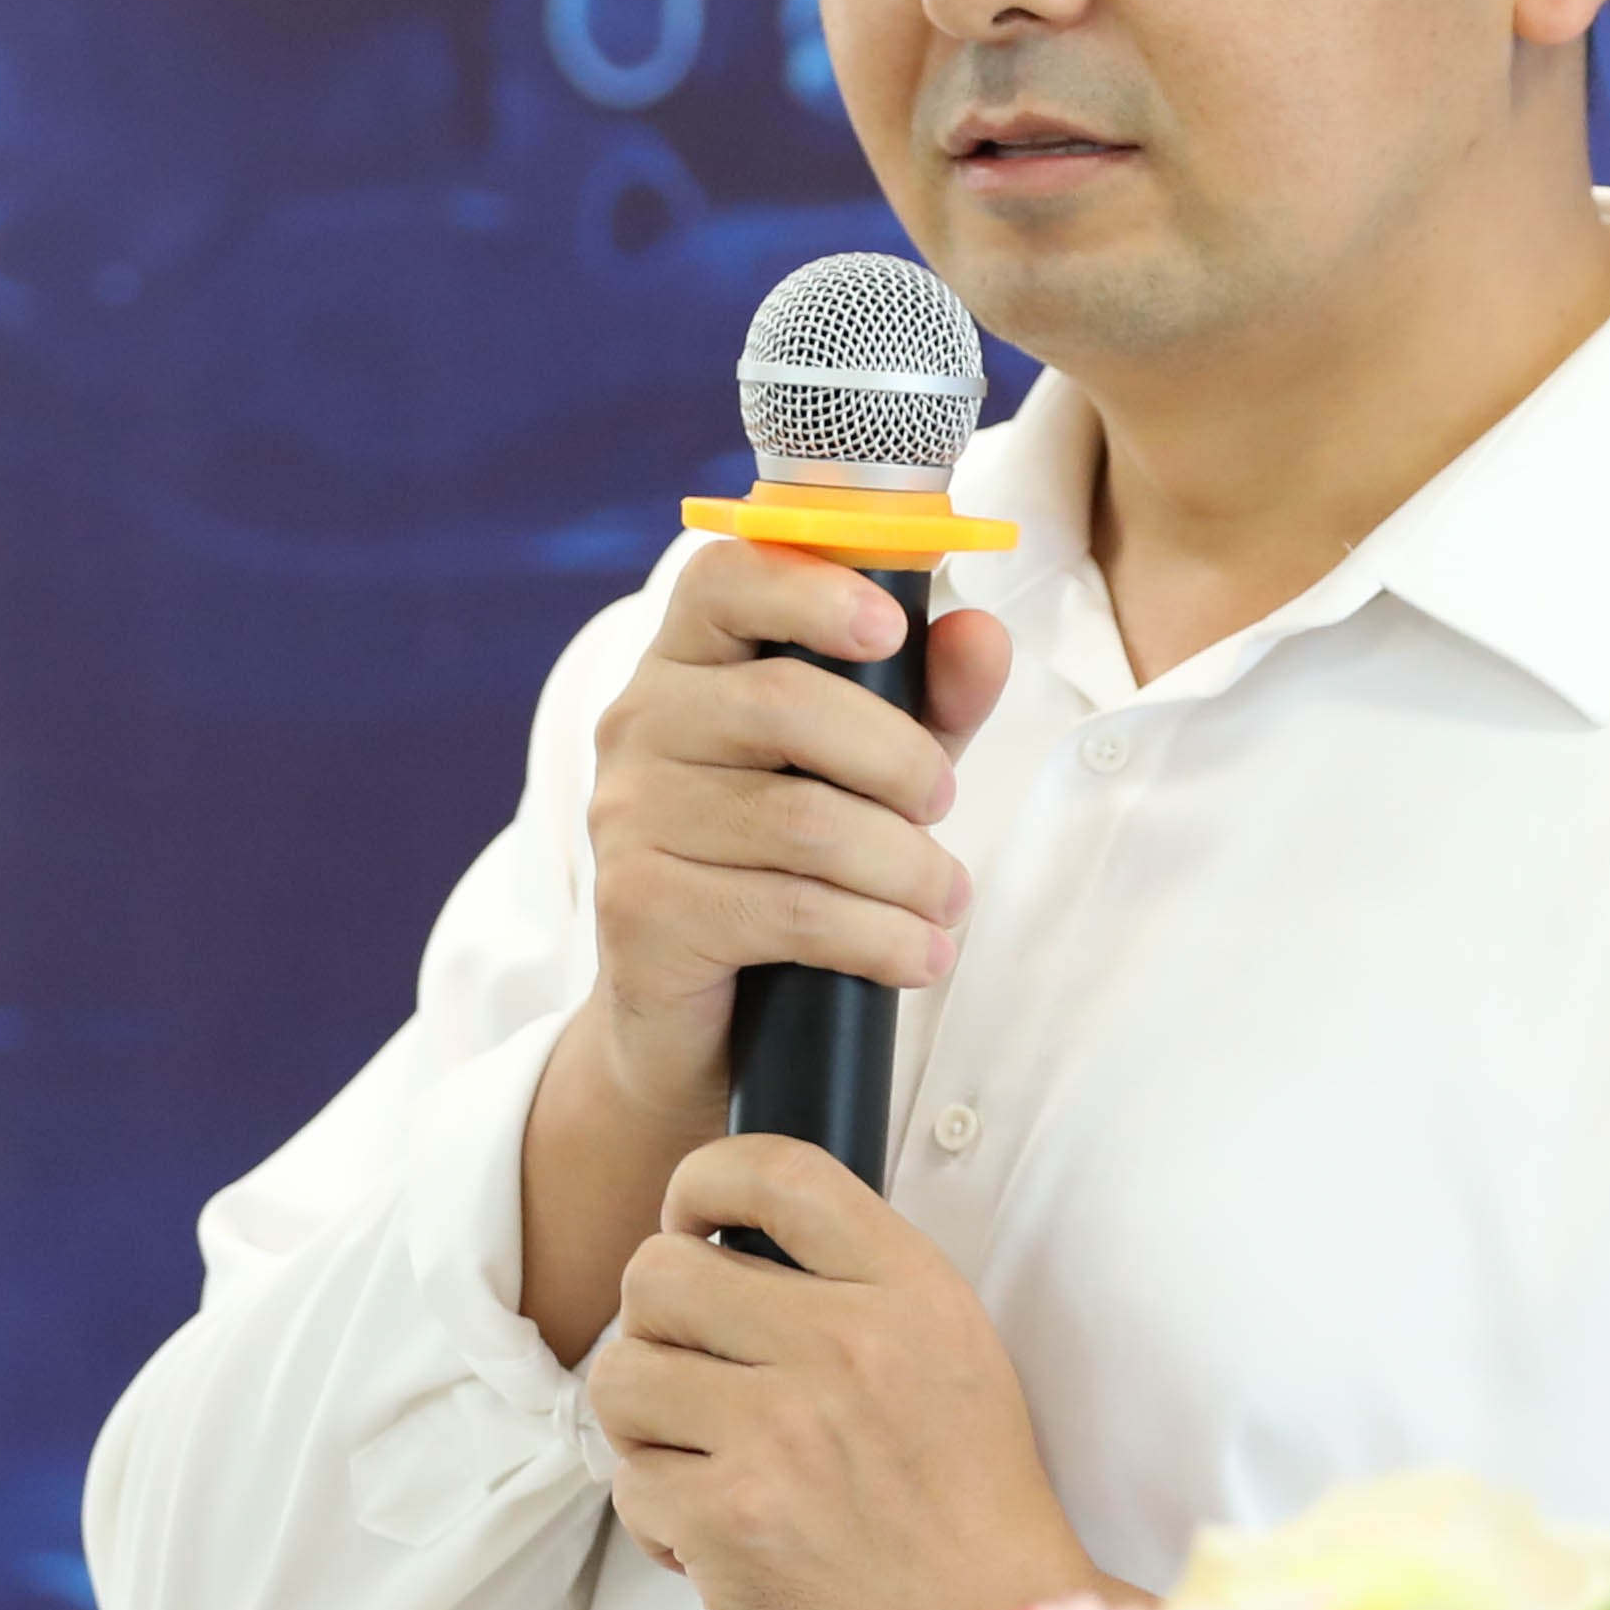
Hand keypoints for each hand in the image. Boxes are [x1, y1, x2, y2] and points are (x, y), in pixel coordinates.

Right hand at [521, 540, 1011, 1358]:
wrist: (699, 1032)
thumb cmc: (789, 872)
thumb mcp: (875, 774)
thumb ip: (928, 698)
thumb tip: (981, 633)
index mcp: (688, 664)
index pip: (722, 577)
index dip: (810, 589)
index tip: (889, 628)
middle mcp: (639, 725)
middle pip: (786, 703)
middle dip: (902, 761)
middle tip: (946, 809)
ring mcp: (628, 819)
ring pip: (804, 821)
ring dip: (907, 869)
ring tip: (945, 902)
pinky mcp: (640, 911)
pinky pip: (789, 911)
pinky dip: (880, 937)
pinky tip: (918, 955)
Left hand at [593, 1135, 1131, 1609]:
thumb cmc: (971, 1516)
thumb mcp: (957, 1363)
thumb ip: (863, 1296)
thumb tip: (733, 1251)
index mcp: (912, 1295)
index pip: (777, 1173)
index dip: (703, 1181)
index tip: (690, 1221)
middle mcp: (846, 1346)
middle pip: (658, 1271)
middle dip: (656, 1326)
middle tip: (693, 1377)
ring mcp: (782, 1432)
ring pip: (621, 1373)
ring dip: (644, 1422)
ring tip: (700, 1460)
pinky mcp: (729, 1520)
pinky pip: (629, 1481)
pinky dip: (659, 1517)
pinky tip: (717, 1540)